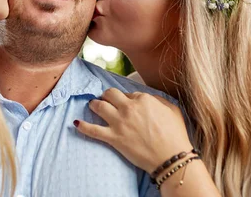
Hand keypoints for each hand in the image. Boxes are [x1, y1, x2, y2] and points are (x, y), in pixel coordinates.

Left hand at [74, 88, 192, 173]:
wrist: (171, 157)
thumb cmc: (175, 135)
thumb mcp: (172, 110)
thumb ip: (158, 100)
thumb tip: (147, 98)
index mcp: (143, 99)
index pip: (128, 93)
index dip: (127, 99)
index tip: (127, 104)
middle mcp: (129, 108)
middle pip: (109, 94)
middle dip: (106, 96)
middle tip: (105, 100)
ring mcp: (119, 123)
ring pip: (98, 106)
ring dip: (93, 105)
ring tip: (92, 106)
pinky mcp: (113, 138)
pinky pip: (92, 130)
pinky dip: (82, 126)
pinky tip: (75, 123)